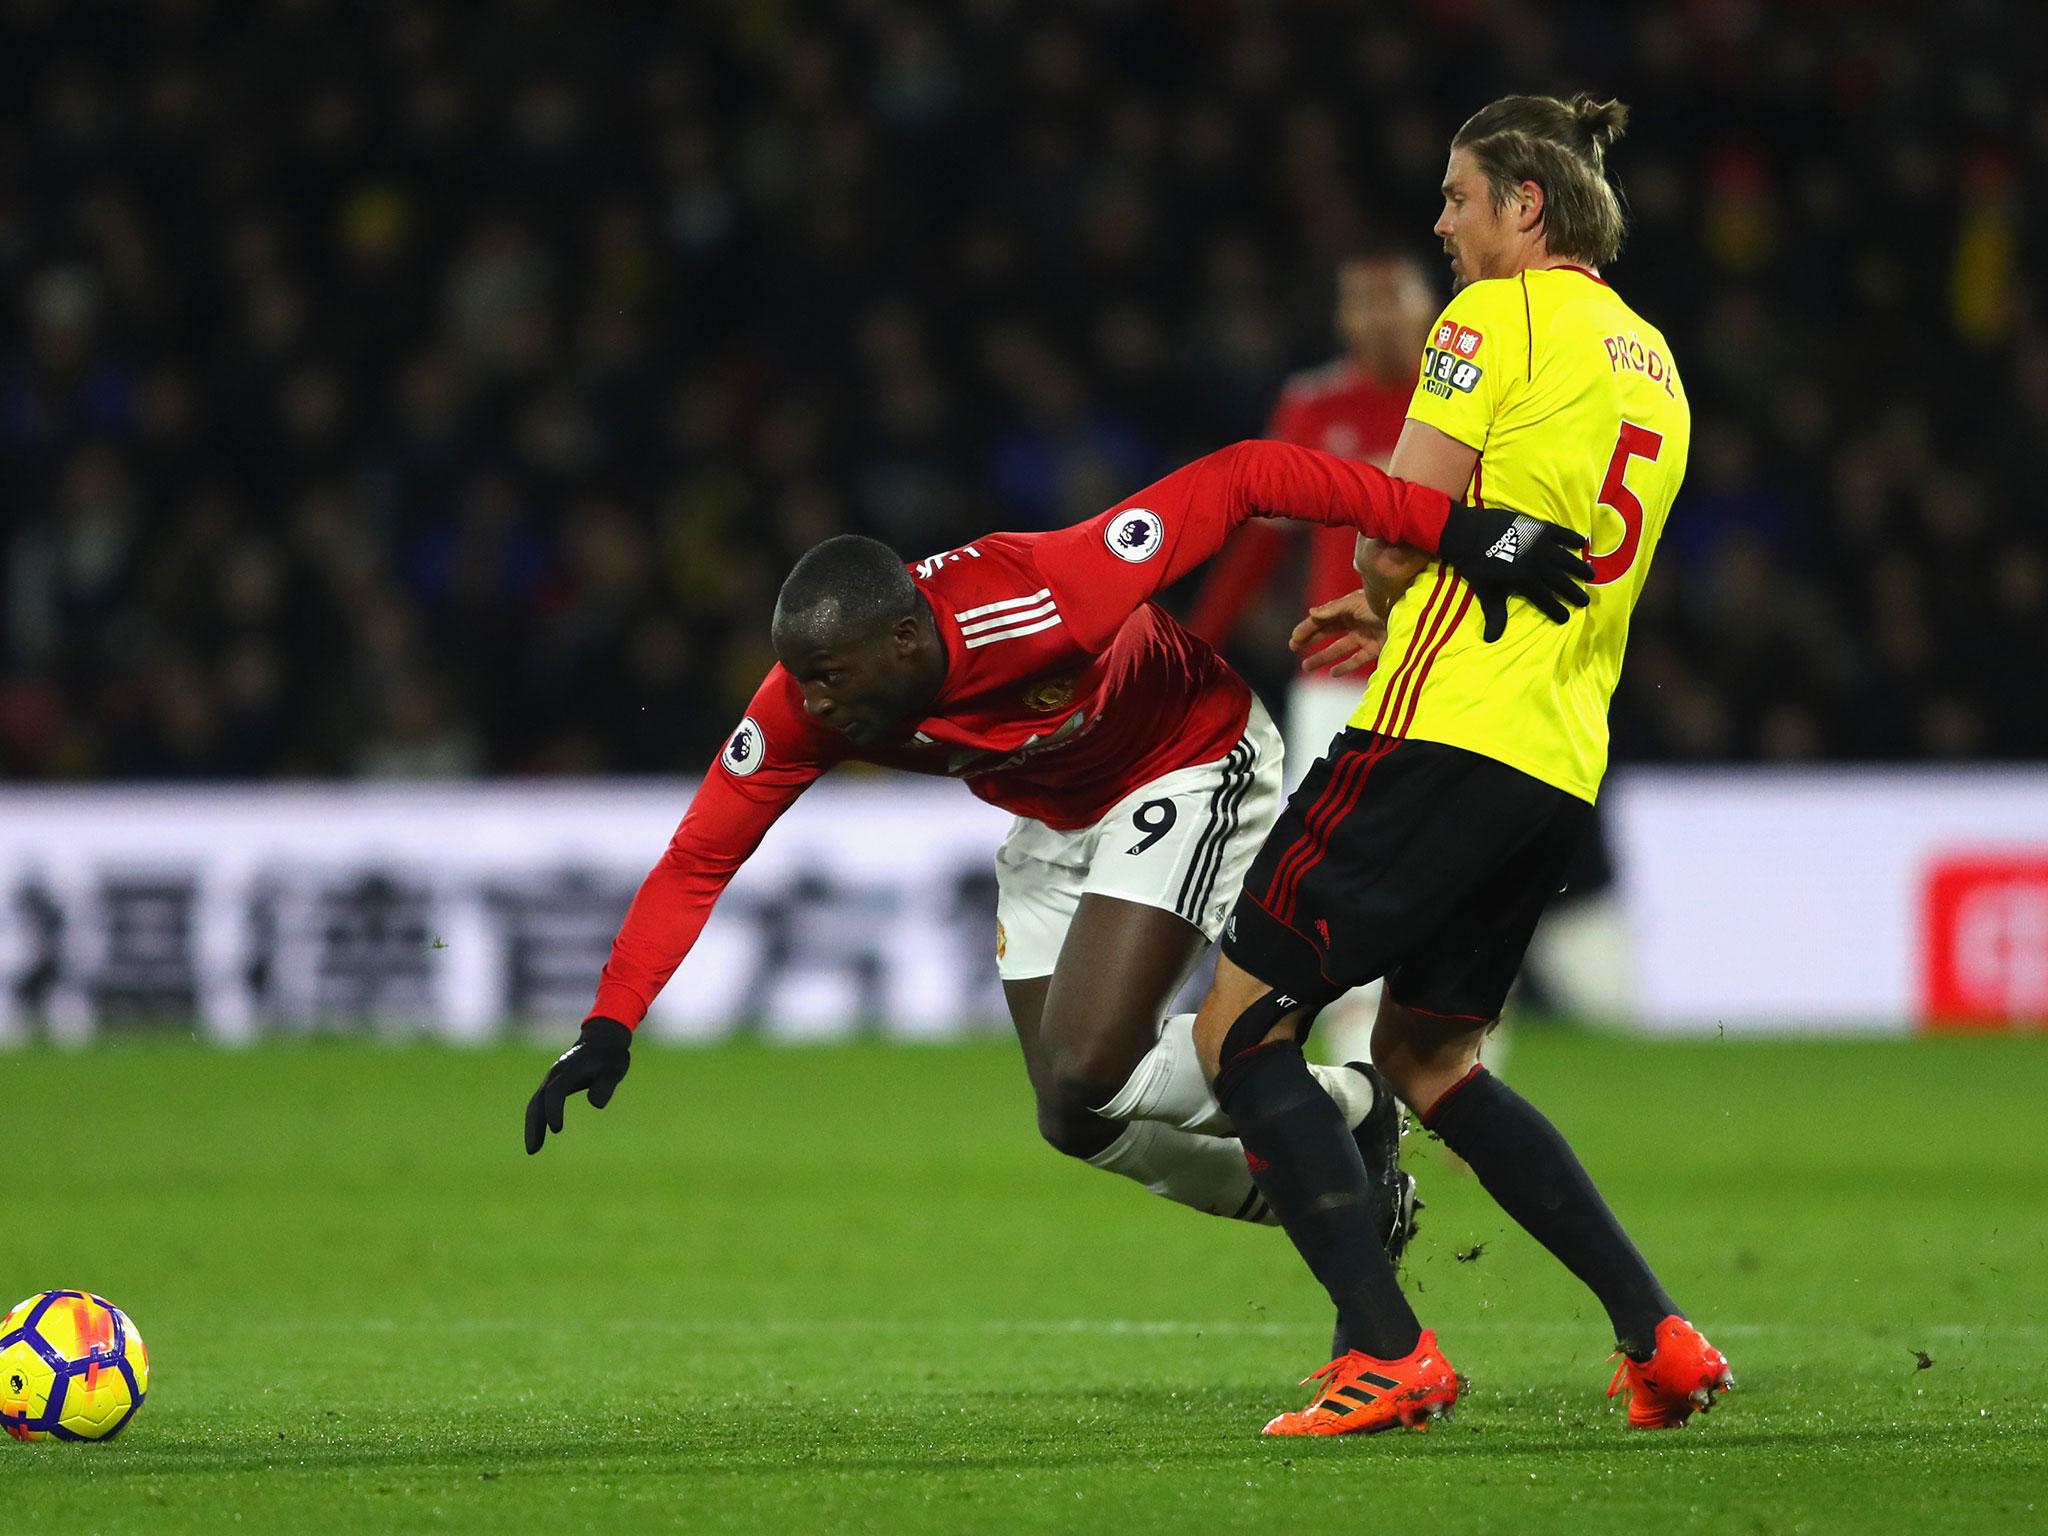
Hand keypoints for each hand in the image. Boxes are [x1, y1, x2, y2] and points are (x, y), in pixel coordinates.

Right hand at [524, 1018, 632, 1153]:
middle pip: (537, 1101)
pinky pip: (539, 1104)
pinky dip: (536, 1120)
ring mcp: (551, 1080)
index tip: (557, 1130)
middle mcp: (554, 1075)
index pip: (554, 1092)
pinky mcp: (552, 1085)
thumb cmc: (609, 1057)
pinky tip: (538, 1137)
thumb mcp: (615, 1069)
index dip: (553, 1111)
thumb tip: (595, 1104)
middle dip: (534, 1125)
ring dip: (532, 1126)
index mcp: (568, 1070)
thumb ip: (606, 1085)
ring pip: (535, 1104)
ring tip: (533, 1150)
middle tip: (533, 1150)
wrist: (601, 1041)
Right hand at [1290, 590, 1387, 679]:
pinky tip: (1332, 673)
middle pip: (1327, 632)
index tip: (1294, 639)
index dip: (1307, 628)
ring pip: (1338, 648)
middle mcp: (1354, 622)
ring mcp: (1365, 636)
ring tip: (1306, 666)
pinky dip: (1345, 667)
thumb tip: (1311, 613)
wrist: (1408, 613)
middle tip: (1293, 648)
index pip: (1322, 619)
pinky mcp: (1375, 649)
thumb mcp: (1353, 604)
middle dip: (1310, 640)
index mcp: (1347, 609)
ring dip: (1322, 657)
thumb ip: (1332, 610)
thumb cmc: (1381, 603)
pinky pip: (1357, 660)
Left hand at [1436, 505, 1593, 641]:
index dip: (1557, 611)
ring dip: (1579, 567)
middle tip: (1585, 601)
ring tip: (1590, 574)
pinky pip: (1561, 534)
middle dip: (1574, 592)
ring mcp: (1541, 545)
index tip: (1565, 618)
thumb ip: (1495, 615)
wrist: (1467, 535)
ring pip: (1566, 559)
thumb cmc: (1476, 566)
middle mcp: (1538, 565)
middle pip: (1561, 582)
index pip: (1546, 601)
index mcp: (1526, 582)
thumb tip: (1491, 639)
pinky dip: (1572, 538)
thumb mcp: (1486, 593)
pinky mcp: (1539, 528)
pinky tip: (1582, 544)